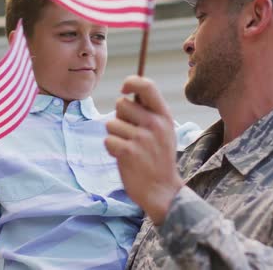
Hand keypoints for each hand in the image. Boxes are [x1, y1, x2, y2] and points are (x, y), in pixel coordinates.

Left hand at [105, 76, 183, 224]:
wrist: (162, 190)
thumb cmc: (159, 158)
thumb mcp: (164, 131)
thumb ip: (150, 113)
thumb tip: (127, 93)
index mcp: (164, 115)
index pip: (147, 86)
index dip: (131, 82)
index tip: (124, 89)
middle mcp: (154, 124)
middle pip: (121, 104)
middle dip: (120, 117)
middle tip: (130, 134)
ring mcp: (141, 138)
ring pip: (111, 123)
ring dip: (115, 136)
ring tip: (129, 148)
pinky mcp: (128, 152)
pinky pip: (108, 140)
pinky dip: (112, 149)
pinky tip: (124, 158)